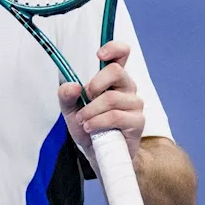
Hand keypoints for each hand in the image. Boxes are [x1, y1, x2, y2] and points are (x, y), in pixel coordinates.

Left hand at [57, 41, 145, 170]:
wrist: (100, 155)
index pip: (122, 54)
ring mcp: (135, 104)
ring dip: (91, 111)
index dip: (114, 49)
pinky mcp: (138, 122)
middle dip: (94, 85)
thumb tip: (71, 86)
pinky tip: (90, 128)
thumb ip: (66, 96)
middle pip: (116, 71)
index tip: (99, 55)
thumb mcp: (70, 110)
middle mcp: (127, 87)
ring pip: (112, 98)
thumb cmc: (88, 127)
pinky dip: (98, 122)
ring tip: (83, 121)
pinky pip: (116, 116)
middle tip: (85, 99)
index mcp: (113, 79)